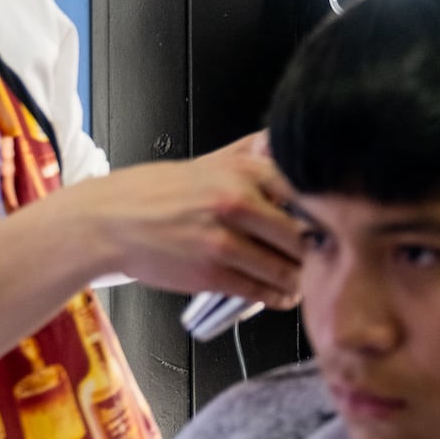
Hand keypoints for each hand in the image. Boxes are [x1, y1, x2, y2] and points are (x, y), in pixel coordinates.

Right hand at [30, 131, 304, 306]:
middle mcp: (237, 202)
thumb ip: (251, 153)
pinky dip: (276, 296)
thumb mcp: (210, 161)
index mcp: (244, 171)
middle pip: (303, 236)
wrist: (109, 221)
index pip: (308, 193)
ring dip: (300, 279)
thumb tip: (285, 141)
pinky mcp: (210, 274)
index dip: (324, 214)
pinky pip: (260, 291)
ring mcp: (223, 241)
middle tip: (324, 260)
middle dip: (317, 252)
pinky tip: (280, 294)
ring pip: (285, 269)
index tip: (330, 226)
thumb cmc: (159, 191)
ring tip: (304, 280)